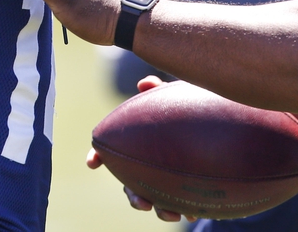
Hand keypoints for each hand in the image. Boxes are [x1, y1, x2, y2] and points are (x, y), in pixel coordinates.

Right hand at [86, 75, 195, 222]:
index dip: (97, 156)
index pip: (109, 151)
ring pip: (153, 200)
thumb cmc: (179, 113)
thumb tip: (144, 82)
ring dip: (160, 210)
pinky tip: (194, 213)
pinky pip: (177, 204)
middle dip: (134, 198)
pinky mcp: (177, 189)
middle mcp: (141, 165)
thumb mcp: (170, 101)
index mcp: (134, 145)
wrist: (206, 133)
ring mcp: (158, 179)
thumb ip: (158, 92)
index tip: (92, 162)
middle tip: (143, 203)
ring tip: (173, 215)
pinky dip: (184, 210)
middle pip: (129, 186)